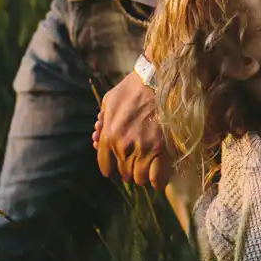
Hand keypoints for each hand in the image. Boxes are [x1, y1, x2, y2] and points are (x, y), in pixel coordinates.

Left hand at [96, 71, 172, 188]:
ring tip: (148, 168)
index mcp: (108, 136)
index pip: (105, 166)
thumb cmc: (132, 89)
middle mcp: (123, 147)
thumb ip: (102, 122)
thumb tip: (98, 138)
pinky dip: (157, 181)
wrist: (157, 80)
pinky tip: (159, 178)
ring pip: (140, 178)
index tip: (116, 169)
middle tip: (136, 164)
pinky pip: (157, 177)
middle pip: (124, 174)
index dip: (111, 169)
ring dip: (143, 175)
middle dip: (129, 171)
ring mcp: (143, 149)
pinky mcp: (162, 149)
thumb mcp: (108, 102)